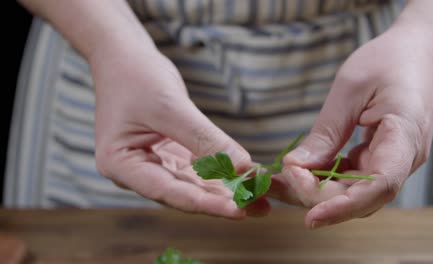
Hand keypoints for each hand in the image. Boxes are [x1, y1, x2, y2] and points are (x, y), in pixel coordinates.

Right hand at [90, 45, 269, 217]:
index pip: (169, 192)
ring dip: (226, 190)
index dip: (207, 204)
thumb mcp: (171, 107)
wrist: (124, 57)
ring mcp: (154, 164)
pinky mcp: (170, 154)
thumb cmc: (136, 77)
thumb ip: (206, 139)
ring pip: (195, 184)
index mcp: (121, 165)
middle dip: (223, 200)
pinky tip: (247, 178)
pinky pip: (199, 168)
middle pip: (184, 194)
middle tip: (260, 207)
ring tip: (261, 198)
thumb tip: (244, 168)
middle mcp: (135, 172)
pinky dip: (222, 171)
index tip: (240, 210)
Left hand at [278, 18, 432, 227]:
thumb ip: (326, 132)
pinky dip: (326, 177)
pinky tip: (300, 170)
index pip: (380, 186)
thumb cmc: (388, 59)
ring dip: (317, 190)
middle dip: (316, 196)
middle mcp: (404, 158)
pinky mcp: (382, 156)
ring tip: (279, 180)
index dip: (344, 207)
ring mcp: (394, 159)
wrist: (419, 48)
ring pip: (354, 190)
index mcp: (404, 136)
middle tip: (277, 181)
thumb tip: (296, 167)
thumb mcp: (350, 89)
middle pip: (361, 195)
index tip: (310, 217)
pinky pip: (353, 176)